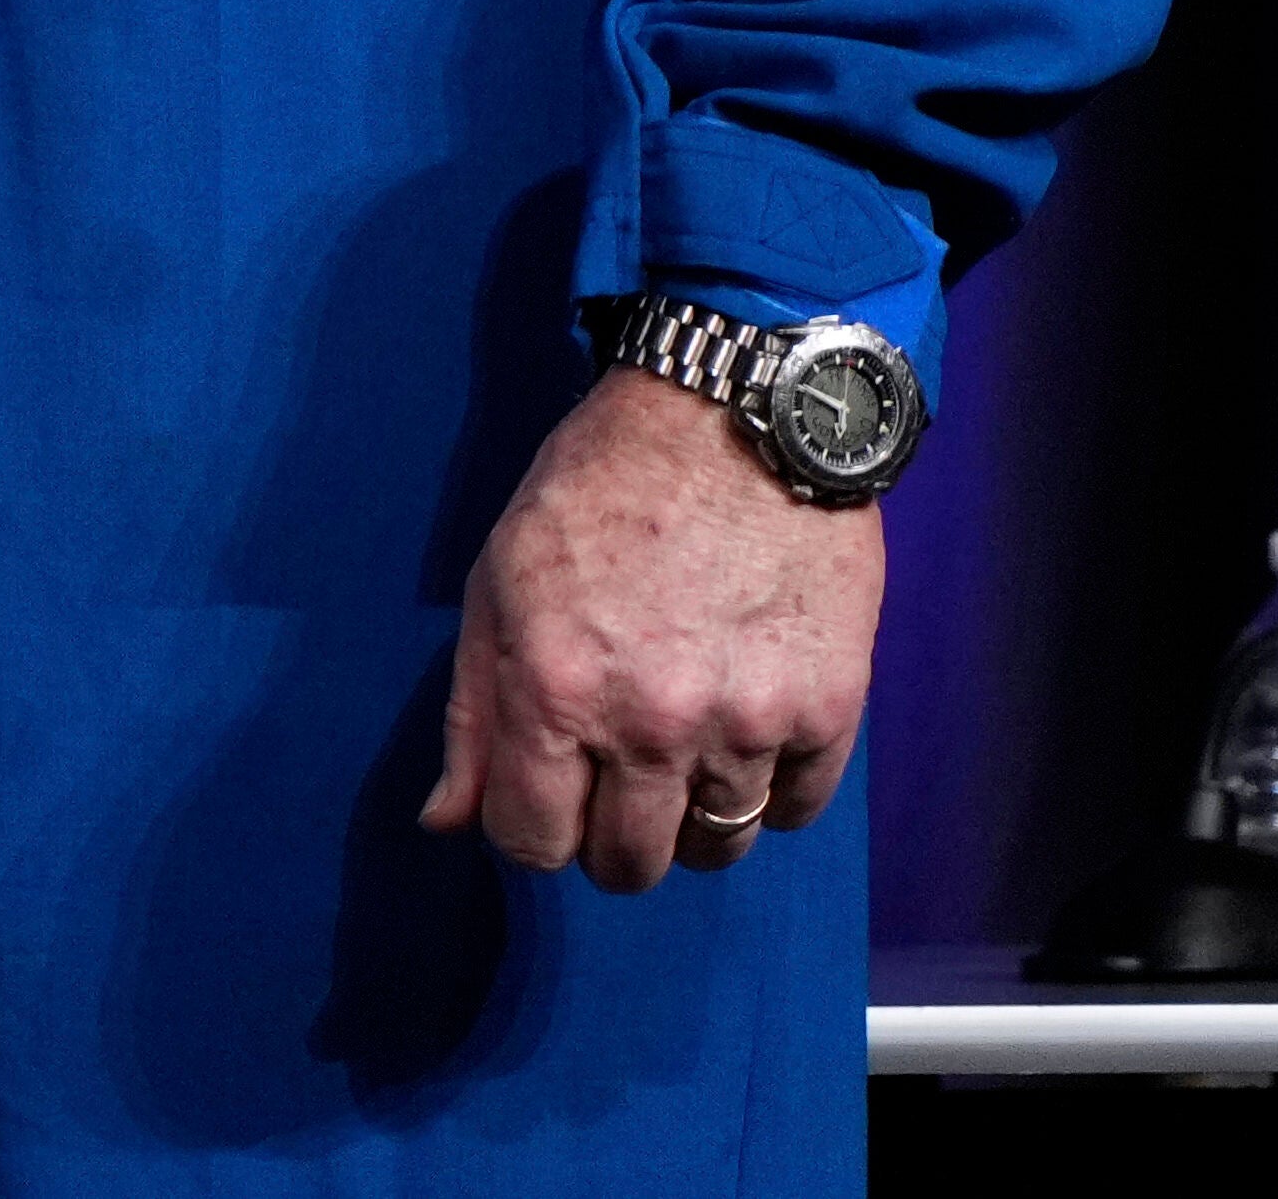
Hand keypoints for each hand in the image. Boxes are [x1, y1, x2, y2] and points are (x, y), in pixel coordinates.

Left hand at [419, 364, 881, 890]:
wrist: (736, 412)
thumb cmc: (601, 486)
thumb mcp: (500, 578)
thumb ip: (473, 710)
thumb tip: (448, 819)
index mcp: (557, 690)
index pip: (532, 842)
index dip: (532, 828)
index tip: (548, 793)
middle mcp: (653, 722)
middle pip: (628, 865)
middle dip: (610, 837)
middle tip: (617, 778)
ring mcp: (749, 721)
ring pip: (716, 847)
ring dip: (691, 818)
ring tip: (685, 749)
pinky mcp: (829, 708)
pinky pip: (795, 811)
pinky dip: (770, 789)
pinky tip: (747, 732)